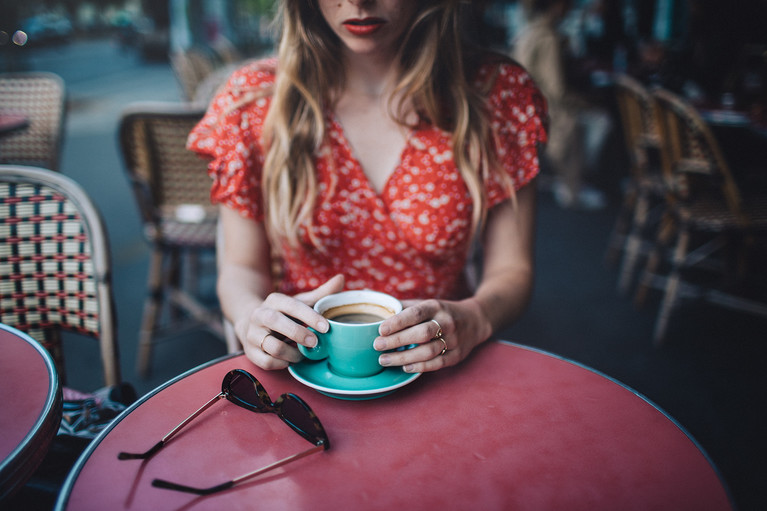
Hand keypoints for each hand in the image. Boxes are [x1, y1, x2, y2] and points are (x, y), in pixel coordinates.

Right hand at [236, 275, 344, 369]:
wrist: (252, 323)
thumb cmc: (285, 313)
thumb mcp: (301, 302)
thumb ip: (321, 293)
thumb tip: (341, 279)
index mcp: (274, 300)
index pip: (292, 305)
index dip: (309, 316)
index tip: (326, 327)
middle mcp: (260, 315)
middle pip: (276, 322)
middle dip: (299, 334)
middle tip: (315, 343)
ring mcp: (252, 334)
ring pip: (272, 346)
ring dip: (292, 354)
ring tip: (303, 354)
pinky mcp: (250, 352)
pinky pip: (266, 362)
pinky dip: (281, 364)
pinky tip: (289, 360)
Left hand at [373, 297, 492, 372]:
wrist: (475, 320)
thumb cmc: (441, 312)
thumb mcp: (427, 303)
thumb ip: (404, 307)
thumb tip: (377, 306)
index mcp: (436, 306)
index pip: (416, 313)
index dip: (398, 322)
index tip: (381, 329)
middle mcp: (446, 322)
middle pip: (421, 333)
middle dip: (397, 341)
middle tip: (377, 346)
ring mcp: (454, 340)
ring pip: (428, 351)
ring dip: (404, 357)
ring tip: (384, 360)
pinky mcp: (457, 355)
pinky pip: (438, 363)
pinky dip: (420, 367)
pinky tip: (404, 367)